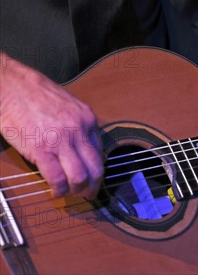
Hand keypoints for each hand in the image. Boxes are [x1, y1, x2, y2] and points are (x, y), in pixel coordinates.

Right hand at [0, 53, 103, 198]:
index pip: (100, 152)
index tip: (91, 177)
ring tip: (69, 193)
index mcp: (87, 118)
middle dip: (93, 186)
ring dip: (76, 191)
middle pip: (96, 168)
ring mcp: (61, 140)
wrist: (13, 87)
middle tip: (86, 194)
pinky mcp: (41, 149)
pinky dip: (58, 190)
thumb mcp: (67, 106)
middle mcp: (79, 129)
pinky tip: (54, 191)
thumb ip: (77, 125)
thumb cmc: (36, 94)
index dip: (96, 169)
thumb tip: (81, 148)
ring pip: (80, 177)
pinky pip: (57, 179)